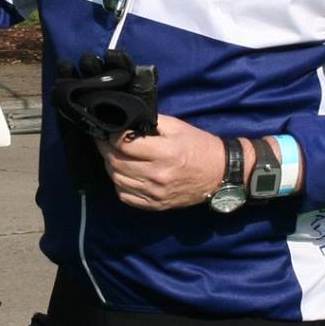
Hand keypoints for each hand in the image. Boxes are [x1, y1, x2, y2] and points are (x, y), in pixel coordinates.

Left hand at [100, 115, 228, 210]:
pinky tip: (122, 174)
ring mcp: (156, 193)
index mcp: (164, 152)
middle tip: (103, 141)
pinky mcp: (156, 205)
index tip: (107, 130)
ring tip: (111, 155)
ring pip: (117, 180)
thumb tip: (126, 121)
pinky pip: (126, 197)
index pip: (124, 144)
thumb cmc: (199, 146)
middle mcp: (158, 175)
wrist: (220, 173)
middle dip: (105, 149)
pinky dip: (119, 184)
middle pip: (116, 163)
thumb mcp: (178, 126)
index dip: (110, 136)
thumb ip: (151, 121)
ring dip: (109, 166)